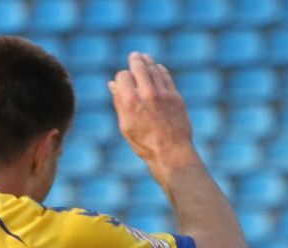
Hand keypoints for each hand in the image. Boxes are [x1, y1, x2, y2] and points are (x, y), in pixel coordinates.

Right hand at [109, 52, 196, 172]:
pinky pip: (166, 76)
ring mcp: (163, 93)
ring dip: (148, 62)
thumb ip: (119, 102)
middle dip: (135, 60)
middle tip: (134, 55)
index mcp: (130, 102)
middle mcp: (147, 93)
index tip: (122, 80)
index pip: (123, 76)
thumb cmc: (144, 143)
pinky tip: (157, 68)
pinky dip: (160, 70)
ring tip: (145, 58)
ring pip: (154, 68)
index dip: (121, 77)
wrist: (170, 152)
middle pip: (139, 66)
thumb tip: (112, 84)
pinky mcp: (175, 95)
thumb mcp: (125, 126)